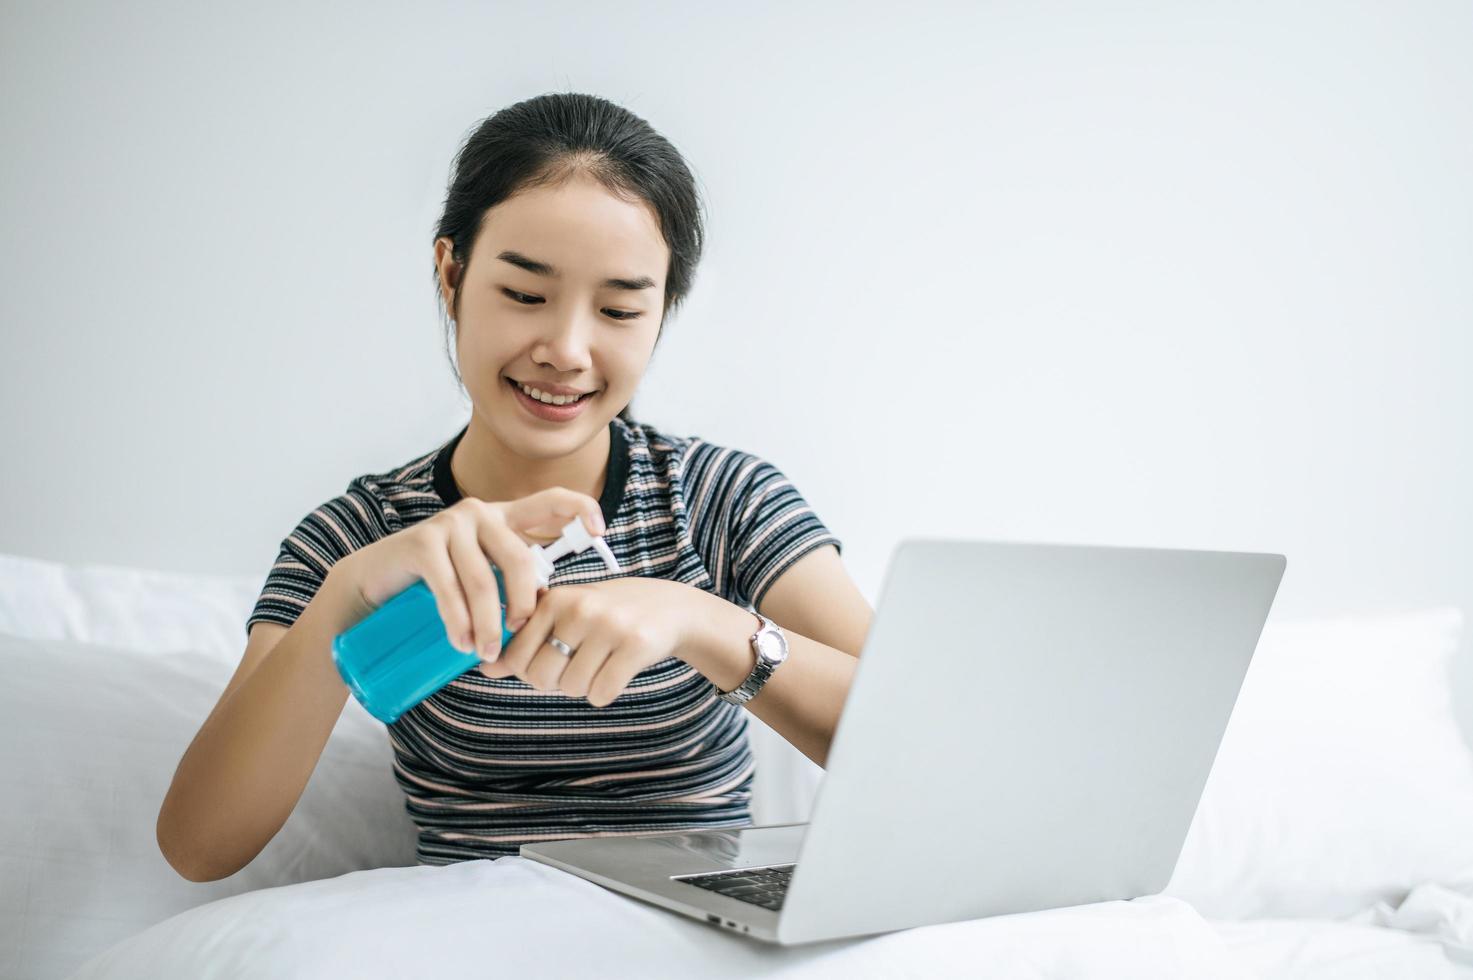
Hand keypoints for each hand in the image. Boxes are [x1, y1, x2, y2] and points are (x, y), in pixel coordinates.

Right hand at [328, 489, 606, 659]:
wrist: (376, 583)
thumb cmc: (439, 585)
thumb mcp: (484, 578)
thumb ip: (514, 584)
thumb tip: (552, 617)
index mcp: (505, 518)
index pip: (550, 501)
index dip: (580, 510)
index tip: (601, 533)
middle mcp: (481, 513)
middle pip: (519, 559)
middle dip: (523, 604)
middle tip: (518, 636)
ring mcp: (450, 525)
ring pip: (483, 581)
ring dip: (488, 624)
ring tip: (485, 654)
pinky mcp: (422, 542)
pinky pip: (449, 586)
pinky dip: (458, 620)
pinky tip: (462, 643)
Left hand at [476, 577, 700, 707]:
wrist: (669, 607)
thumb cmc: (607, 613)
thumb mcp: (564, 615)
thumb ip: (525, 641)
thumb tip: (485, 668)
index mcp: (554, 599)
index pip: (515, 657)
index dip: (528, 670)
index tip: (549, 661)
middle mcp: (579, 608)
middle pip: (540, 677)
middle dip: (555, 682)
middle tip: (578, 664)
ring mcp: (609, 626)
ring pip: (572, 688)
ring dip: (584, 686)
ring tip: (601, 662)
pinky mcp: (636, 645)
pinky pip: (601, 694)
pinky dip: (606, 692)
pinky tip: (617, 669)